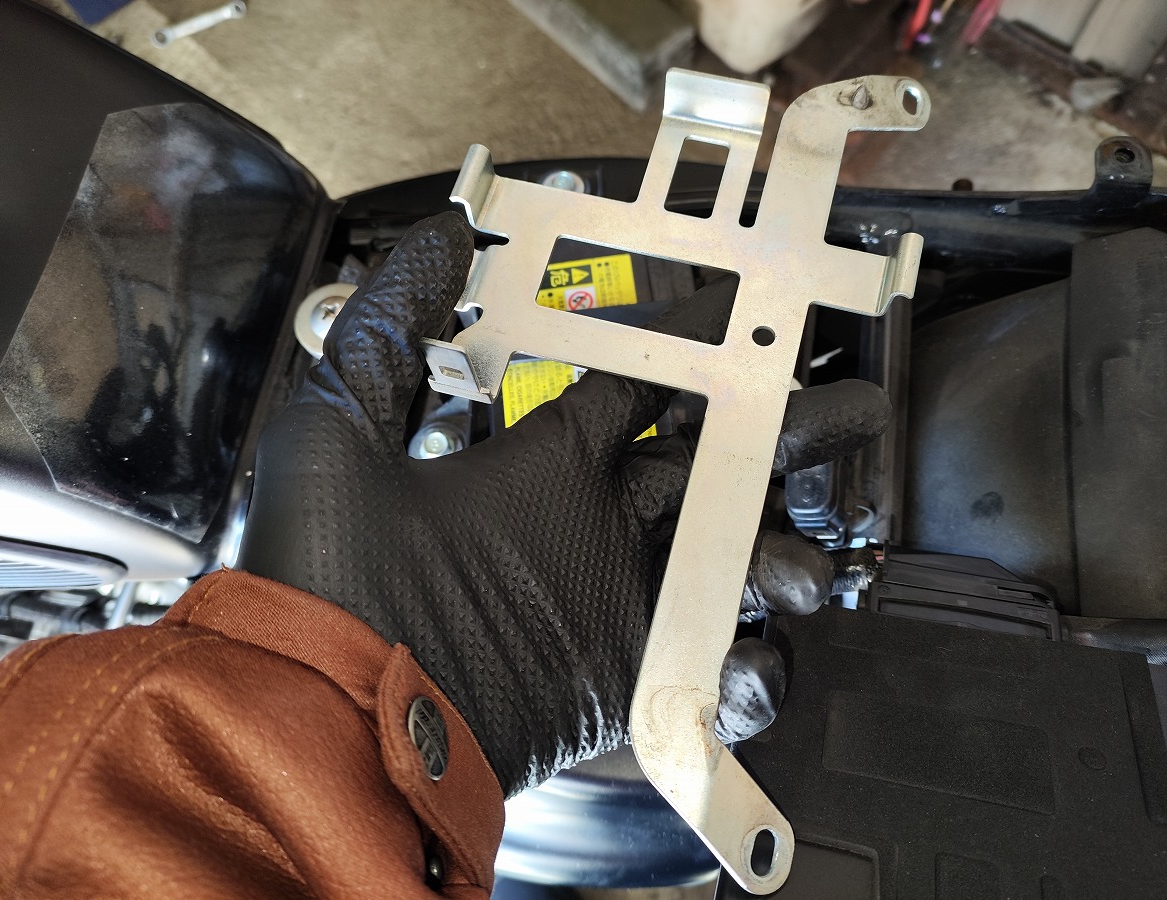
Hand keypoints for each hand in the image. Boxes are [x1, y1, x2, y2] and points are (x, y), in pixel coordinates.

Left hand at [238, 213, 889, 793]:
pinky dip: (748, 671)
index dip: (700, 348)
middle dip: (781, 442)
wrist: (327, 724)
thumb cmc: (321, 582)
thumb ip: (394, 324)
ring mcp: (612, 604)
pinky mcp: (622, 686)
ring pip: (727, 567)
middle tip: (845, 417)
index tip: (753, 314)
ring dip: (776, 559)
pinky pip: (708, 674)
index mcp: (541, 464)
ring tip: (804, 567)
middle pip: (712, 471)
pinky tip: (752, 656)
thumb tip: (445, 229)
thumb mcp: (338, 432)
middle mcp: (589, 527)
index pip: (641, 388)